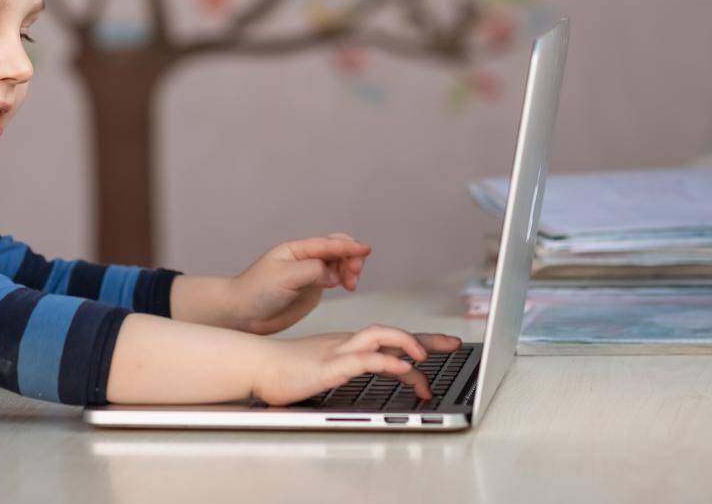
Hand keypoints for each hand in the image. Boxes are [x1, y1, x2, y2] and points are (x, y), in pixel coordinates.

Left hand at [227, 234, 370, 334]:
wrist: (243, 314)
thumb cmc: (255, 291)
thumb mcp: (284, 277)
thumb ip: (311, 271)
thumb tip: (332, 273)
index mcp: (296, 250)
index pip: (327, 244)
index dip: (348, 246)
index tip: (365, 249)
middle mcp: (305, 260)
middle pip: (336, 251)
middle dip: (351, 257)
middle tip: (354, 274)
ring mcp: (310, 275)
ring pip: (338, 265)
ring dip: (350, 269)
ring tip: (351, 283)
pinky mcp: (312, 290)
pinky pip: (334, 279)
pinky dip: (345, 279)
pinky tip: (348, 286)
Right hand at [253, 325, 461, 407]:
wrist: (256, 366)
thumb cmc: (287, 371)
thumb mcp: (327, 371)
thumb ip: (349, 371)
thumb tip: (373, 377)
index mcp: (351, 345)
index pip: (392, 339)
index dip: (422, 339)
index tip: (447, 344)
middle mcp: (349, 343)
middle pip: (394, 334)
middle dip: (427, 338)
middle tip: (455, 344)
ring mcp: (339, 352)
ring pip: (380, 337)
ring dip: (406, 344)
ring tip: (426, 359)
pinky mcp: (328, 365)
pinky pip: (362, 359)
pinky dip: (385, 361)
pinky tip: (401, 367)